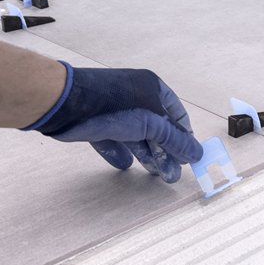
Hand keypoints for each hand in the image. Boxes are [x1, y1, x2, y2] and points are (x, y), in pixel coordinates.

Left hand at [27, 63, 202, 182]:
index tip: (188, 157)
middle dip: (165, 152)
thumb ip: (174, 140)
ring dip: (146, 156)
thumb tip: (197, 154)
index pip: (176, 114)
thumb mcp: (152, 124)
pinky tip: (124, 165)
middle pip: (156, 129)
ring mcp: (114, 110)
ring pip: (135, 136)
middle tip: (171, 175)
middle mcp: (135, 97)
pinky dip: (119, 152)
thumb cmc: (114, 106)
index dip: (184, 136)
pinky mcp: (96, 122)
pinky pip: (112, 139)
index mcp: (152, 88)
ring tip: (155, 175)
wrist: (66, 103)